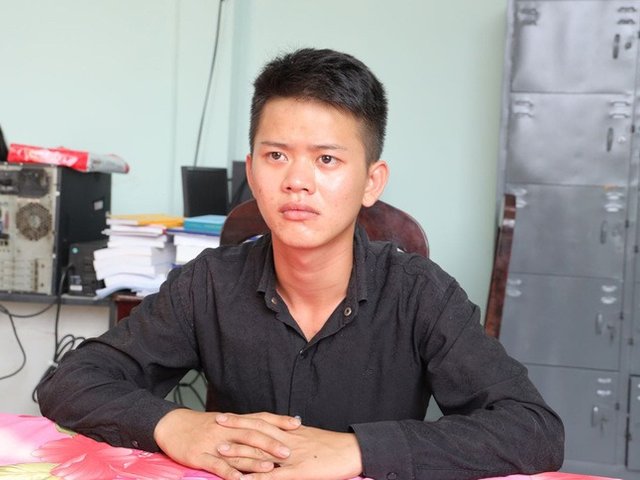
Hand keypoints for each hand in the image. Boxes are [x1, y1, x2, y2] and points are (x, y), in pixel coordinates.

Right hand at [153, 409, 301, 479]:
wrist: (173, 425)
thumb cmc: (204, 425)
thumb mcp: (226, 421)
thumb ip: (246, 425)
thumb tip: (270, 428)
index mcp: (234, 421)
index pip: (260, 418)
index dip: (278, 421)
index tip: (296, 424)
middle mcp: (227, 430)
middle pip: (251, 435)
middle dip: (271, 443)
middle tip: (288, 451)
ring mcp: (213, 443)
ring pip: (237, 452)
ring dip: (254, 461)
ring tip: (270, 468)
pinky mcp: (200, 456)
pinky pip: (216, 465)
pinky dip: (228, 472)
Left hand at [216, 418, 362, 479]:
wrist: (352, 451)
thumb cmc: (333, 447)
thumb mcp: (310, 439)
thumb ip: (294, 438)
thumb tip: (282, 436)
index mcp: (290, 432)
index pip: (262, 422)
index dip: (243, 419)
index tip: (225, 416)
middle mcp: (287, 440)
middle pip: (257, 432)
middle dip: (235, 429)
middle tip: (214, 426)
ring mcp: (291, 457)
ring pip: (261, 453)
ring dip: (239, 452)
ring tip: (219, 451)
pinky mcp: (297, 472)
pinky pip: (273, 477)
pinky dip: (256, 479)